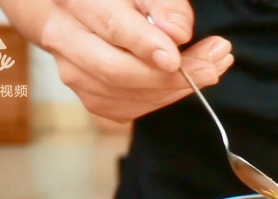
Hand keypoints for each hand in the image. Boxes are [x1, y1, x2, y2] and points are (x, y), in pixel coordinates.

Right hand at [41, 0, 233, 122]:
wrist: (85, 11)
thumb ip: (164, 5)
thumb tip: (176, 33)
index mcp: (77, 1)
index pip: (111, 27)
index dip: (145, 46)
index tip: (175, 58)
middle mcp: (65, 38)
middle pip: (116, 70)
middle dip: (169, 76)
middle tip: (211, 66)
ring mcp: (73, 72)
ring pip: (123, 96)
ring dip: (173, 90)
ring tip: (210, 70)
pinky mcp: (89, 96)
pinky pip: (127, 109)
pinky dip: (161, 99)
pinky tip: (185, 84)